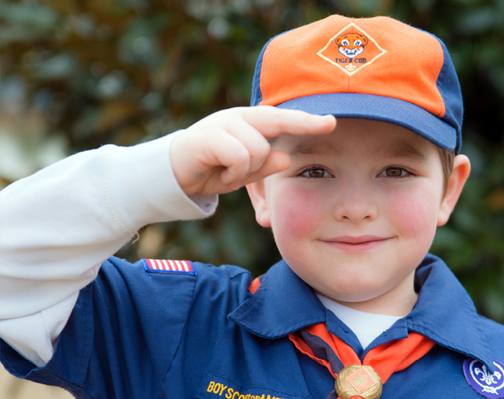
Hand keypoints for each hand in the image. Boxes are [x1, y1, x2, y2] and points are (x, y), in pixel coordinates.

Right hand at [169, 107, 335, 195]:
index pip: (282, 118)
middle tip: (329, 125)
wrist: (171, 176)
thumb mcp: (243, 173)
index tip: (332, 122)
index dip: (306, 120)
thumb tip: (286, 158)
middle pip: (276, 119)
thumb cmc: (210, 171)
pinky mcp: (209, 136)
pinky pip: (240, 155)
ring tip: (230, 176)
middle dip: (303, 122)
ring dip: (247, 170)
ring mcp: (223, 123)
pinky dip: (234, 172)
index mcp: (248, 123)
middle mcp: (238, 117)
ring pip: (258, 148)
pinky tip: (222, 176)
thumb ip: (264, 166)